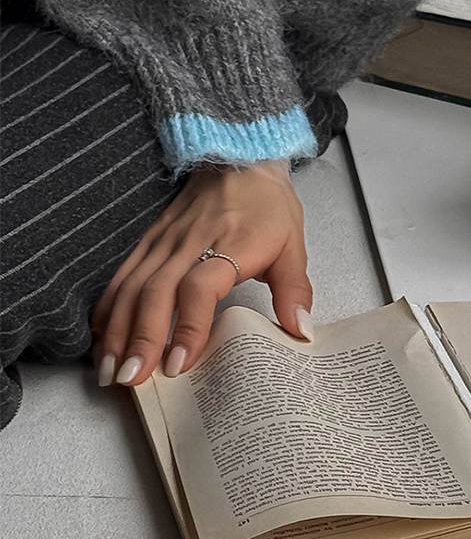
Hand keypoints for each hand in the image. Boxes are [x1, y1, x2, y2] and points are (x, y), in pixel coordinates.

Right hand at [90, 159, 312, 387]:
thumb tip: (300, 332)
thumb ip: (295, 289)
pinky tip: (102, 336)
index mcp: (228, 245)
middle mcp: (188, 244)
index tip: (179, 364)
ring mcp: (163, 242)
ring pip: (132, 287)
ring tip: (112, 370)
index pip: (200, 288)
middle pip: (155, 292)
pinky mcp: (149, 240)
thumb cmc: (268, 206)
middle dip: (140, 338)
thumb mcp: (292, 244)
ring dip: (118, 330)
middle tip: (132, 379)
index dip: (188, 326)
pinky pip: (123, 275)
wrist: (240, 160)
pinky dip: (109, 307)